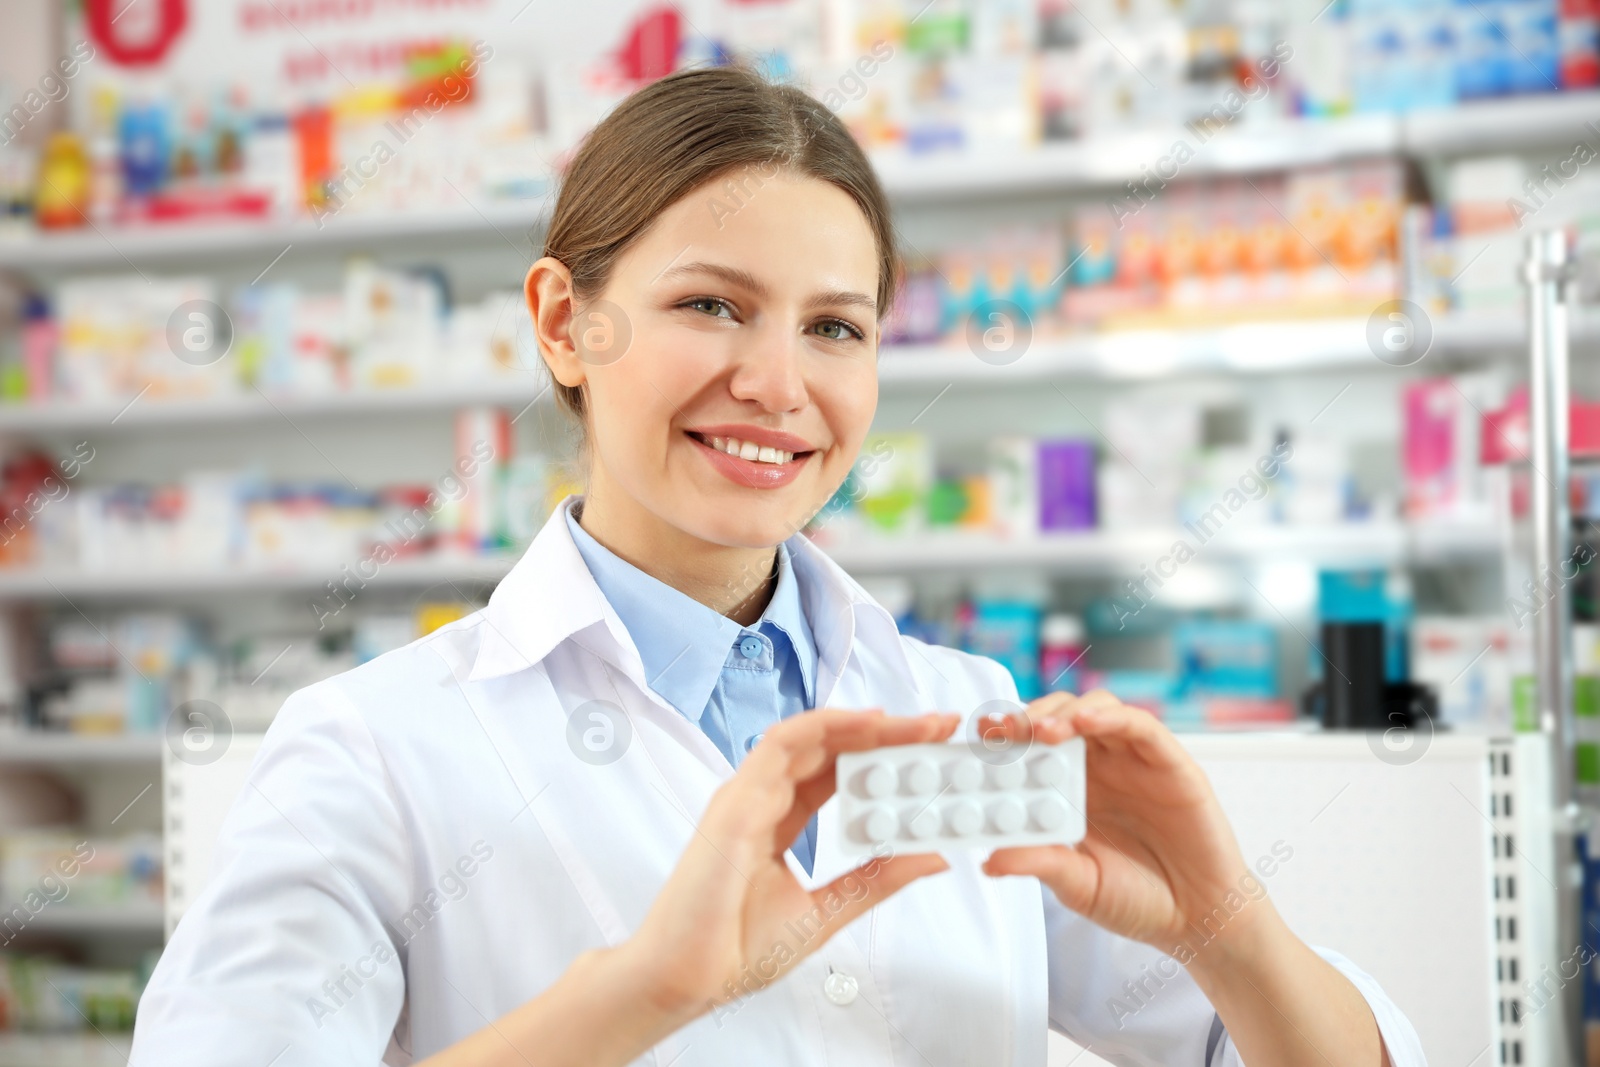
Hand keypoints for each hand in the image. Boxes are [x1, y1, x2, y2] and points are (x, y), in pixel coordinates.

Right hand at [620, 708, 958, 1033]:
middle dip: (886, 732)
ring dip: (862, 724)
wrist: (686, 981)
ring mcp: (746, 797)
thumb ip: (876, 879)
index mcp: (779, 823)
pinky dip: (822, 728)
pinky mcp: (735, 803)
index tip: (933, 750)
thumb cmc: (736, 951)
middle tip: (940, 725)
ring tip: (913, 722)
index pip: (838, 775)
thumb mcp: (828, 910)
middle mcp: (763, 801)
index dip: (884, 757)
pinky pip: (779, 747)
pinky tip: (862, 725)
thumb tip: (933, 857)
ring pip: (808, 739)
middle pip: (829, 750)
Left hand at [980, 690, 1260, 956]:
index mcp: (1070, 790)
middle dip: (1029, 718)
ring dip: (1066, 711)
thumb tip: (989, 859)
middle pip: (1060, 719)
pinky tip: (1088, 723)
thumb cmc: (1137, 900)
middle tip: (1003, 729)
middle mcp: (1100, 768)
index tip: (976, 738)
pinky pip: (1141, 726)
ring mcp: (1134, 762)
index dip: (1005, 737)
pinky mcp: (1170, 764)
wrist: (1199, 920)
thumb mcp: (1077, 884)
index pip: (1033, 748)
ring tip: (1042, 729)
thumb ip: (1039, 864)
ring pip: (1097, 712)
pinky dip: (1112, 717)